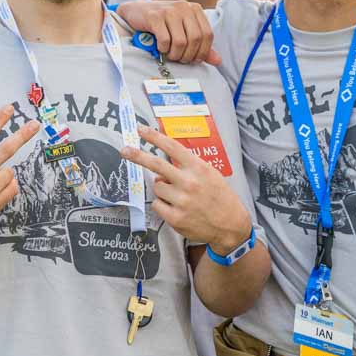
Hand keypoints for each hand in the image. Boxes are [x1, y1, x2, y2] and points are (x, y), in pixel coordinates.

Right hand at [113, 0, 218, 65]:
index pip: (208, 34)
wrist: (136, 12)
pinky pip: (165, 40)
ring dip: (175, 54)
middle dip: (188, 55)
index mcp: (195, 9)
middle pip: (195, 39)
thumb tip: (218, 61)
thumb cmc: (163, 23)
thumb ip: (201, 45)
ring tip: (170, 54)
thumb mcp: (183, 30)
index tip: (193, 59)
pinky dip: (163, 49)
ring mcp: (169, 10)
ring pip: (180, 42)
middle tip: (180, 59)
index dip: (203, 51)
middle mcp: (184, 7)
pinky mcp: (154, 16)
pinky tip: (160, 47)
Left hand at [121, 125, 250, 252]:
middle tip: (124, 150)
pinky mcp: (175, 218)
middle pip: (156, 164)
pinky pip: (157, 204)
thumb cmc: (220, 197)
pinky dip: (163, 204)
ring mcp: (181, 201)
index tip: (141, 130)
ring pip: (157, 187)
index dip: (154, 137)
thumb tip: (163, 162)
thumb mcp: (210, 174)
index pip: (172, 147)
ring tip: (179, 195)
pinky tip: (177, 207)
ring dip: (163, 188)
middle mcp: (188, 182)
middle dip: (137, 156)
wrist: (231, 225)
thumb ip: (189, 166)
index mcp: (198, 168)